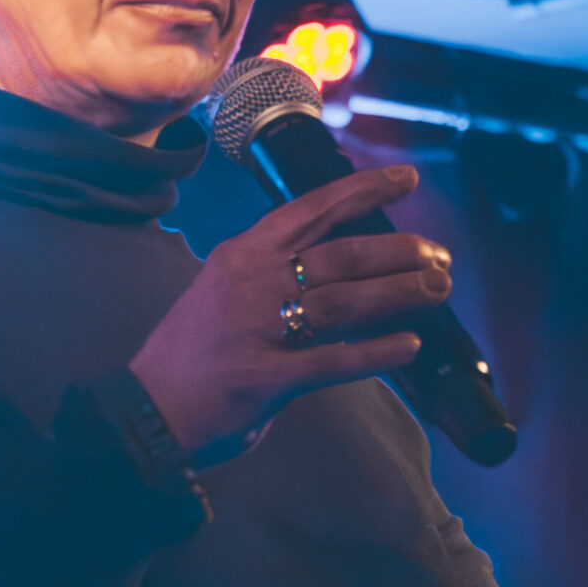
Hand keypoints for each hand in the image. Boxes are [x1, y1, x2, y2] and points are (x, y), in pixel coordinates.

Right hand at [131, 165, 451, 461]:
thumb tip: (345, 263)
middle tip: (440, 256)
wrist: (148, 407)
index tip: (407, 179)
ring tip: (437, 291)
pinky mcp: (266, 378)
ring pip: (344, 301)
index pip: (312, 209)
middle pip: (341, 254)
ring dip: (398, 293)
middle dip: (399, 252)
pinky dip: (376, 352)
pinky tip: (408, 346)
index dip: (364, 191)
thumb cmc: (194, 349)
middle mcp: (252, 283)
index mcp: (243, 254)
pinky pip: (333, 360)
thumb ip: (276, 270)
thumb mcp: (226, 288)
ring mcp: (257, 329)